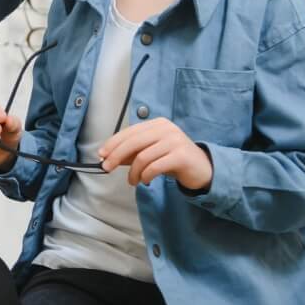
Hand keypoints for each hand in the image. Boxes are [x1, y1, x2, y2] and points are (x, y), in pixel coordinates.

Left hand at [98, 117, 213, 190]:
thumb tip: (107, 156)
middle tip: (106, 168)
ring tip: (132, 181)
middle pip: (133, 142)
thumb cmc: (173, 159)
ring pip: (143, 156)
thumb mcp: (151, 152)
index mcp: (157, 124)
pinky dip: (145, 175)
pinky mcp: (181, 155)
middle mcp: (166, 129)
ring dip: (133, 172)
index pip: (129, 132)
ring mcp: (175, 141)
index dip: (113, 143)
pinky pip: (155, 166)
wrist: (202, 169)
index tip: (101, 155)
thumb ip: (132, 152)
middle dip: (116, 156)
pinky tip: (145, 181)